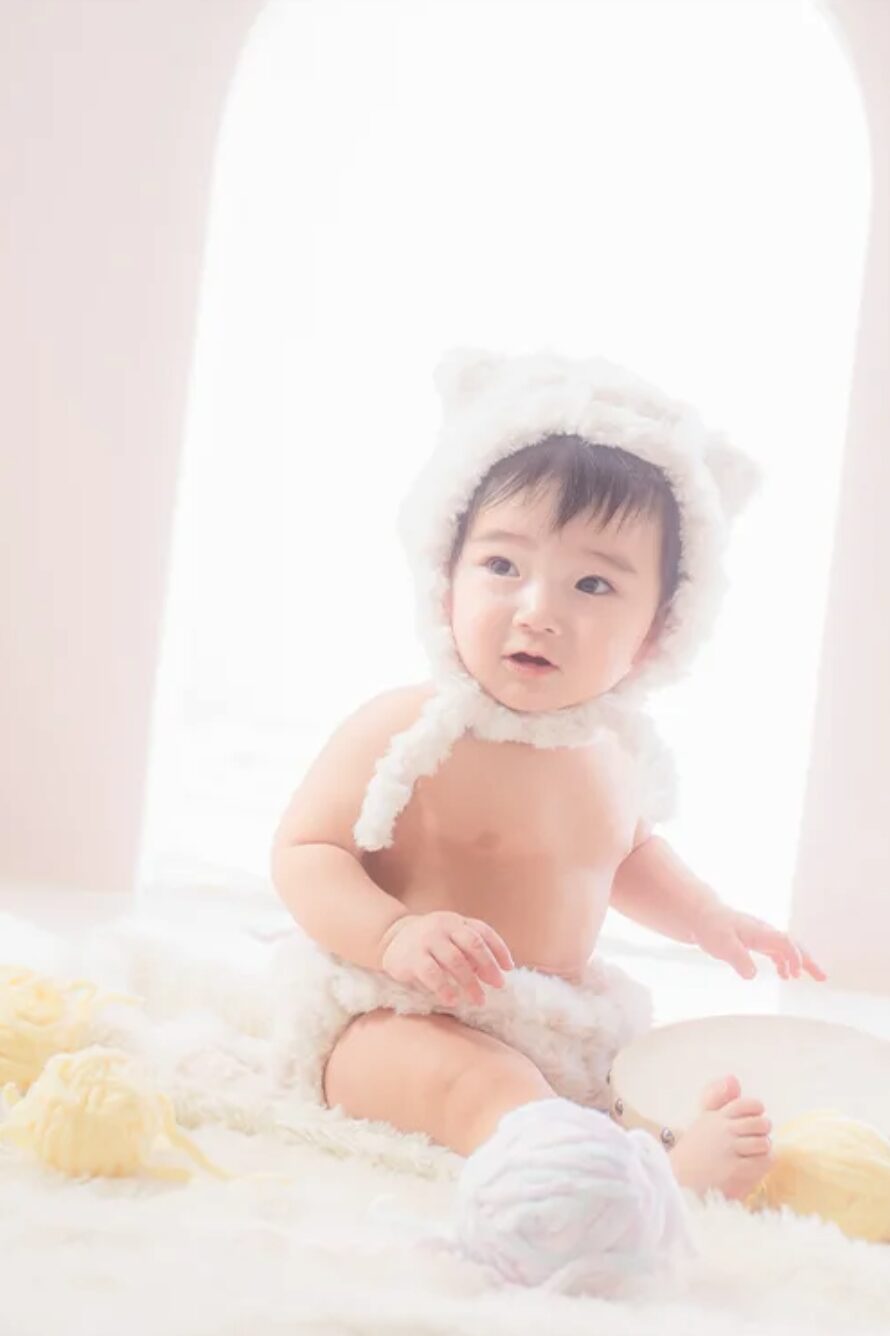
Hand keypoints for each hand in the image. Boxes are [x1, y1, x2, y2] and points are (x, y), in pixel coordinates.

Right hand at [377, 911, 514, 1005]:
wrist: (391, 938)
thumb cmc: (430, 942)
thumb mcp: (450, 938)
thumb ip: (470, 950)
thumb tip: (493, 973)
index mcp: (456, 921)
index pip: (483, 932)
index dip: (499, 949)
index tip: (509, 968)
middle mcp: (443, 926)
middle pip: (473, 944)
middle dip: (488, 966)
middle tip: (498, 985)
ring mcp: (427, 940)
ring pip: (455, 961)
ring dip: (470, 982)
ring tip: (479, 999)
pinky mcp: (412, 957)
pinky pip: (432, 974)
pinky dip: (444, 988)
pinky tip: (452, 1000)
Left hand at [691, 907, 827, 981]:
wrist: (700, 914)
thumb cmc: (711, 927)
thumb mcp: (722, 944)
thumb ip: (738, 959)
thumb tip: (753, 974)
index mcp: (759, 932)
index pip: (784, 942)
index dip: (794, 957)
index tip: (797, 973)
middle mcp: (764, 932)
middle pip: (793, 945)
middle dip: (809, 961)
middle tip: (822, 977)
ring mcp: (761, 936)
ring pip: (787, 949)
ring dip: (801, 963)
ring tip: (812, 978)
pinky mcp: (755, 940)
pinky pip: (777, 951)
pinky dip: (785, 962)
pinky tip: (785, 975)